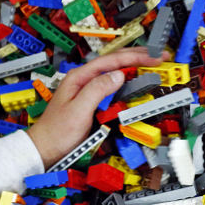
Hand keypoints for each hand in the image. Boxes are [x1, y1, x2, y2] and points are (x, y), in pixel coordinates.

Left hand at [27, 47, 167, 168]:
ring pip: (115, 72)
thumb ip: (97, 90)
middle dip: (137, 57)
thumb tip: (118, 75)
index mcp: (79, 77)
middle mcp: (84, 80)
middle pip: (114, 62)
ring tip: (151, 63)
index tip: (152, 58)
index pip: (111, 61)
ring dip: (134, 66)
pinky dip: (127, 80)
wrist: (45, 148)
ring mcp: (88, 90)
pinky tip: (135, 80)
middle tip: (158, 56)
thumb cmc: (57, 132)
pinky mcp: (92, 101)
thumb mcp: (79, 110)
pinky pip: (113, 86)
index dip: (134, 57)